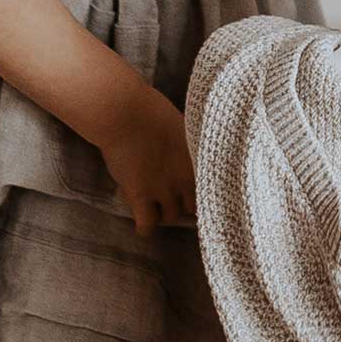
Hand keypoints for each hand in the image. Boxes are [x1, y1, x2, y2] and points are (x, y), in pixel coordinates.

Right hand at [95, 88, 195, 236]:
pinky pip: (147, 225)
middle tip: (172, 200)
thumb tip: (205, 163)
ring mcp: (164, 189)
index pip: (215, 192)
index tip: (196, 197)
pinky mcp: (141, 195)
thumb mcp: (189, 130)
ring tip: (155, 208)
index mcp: (202, 161)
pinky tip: (143, 225)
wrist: (125, 113)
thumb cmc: (154, 113)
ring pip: (171, 218)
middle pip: (193, 207)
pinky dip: (145, 228)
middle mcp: (187, 178)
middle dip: (183, 204)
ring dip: (164, 214)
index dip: (204, 195)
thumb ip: (197, 151)